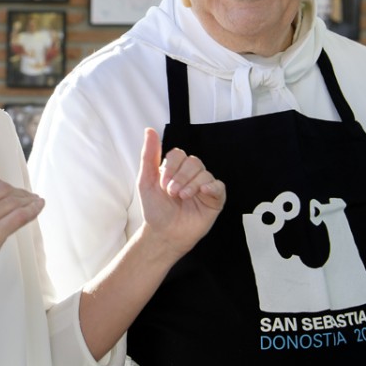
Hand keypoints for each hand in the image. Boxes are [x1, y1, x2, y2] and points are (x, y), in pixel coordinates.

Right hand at [0, 148, 43, 310]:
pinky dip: (32, 211)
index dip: (4, 185)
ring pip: (12, 203)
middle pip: (2, 189)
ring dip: (28, 201)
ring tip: (36, 202)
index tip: (14, 191)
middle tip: (29, 198)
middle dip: (18, 193)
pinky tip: (38, 207)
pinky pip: (18, 218)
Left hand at [136, 128, 225, 258]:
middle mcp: (191, 175)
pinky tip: (202, 192)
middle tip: (172, 192)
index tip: (162, 183)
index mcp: (175, 169)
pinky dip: (212, 187)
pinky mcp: (214, 199)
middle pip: (193, 162)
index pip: (179, 155)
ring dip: (192, 184)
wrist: (164, 234)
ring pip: (205, 173)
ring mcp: (203, 186)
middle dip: (181, 177)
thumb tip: (149, 130)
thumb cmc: (155, 209)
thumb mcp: (146, 181)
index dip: (172, 167)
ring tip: (182, 197)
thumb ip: (149, 155)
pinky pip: (219, 186)